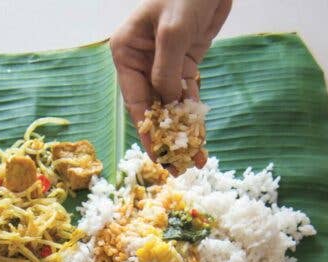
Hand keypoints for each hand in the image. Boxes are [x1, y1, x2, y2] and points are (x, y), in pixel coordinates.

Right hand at [111, 0, 231, 148]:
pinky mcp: (186, 63)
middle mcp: (142, 62)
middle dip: (167, 139)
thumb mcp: (172, 29)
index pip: (136, 101)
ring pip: (172, 107)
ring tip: (195, 161)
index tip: (159, 158)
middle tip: (180, 167)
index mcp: (127, 53)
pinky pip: (188, 97)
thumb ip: (167, 70)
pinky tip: (200, 140)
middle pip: (153, 110)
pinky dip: (194, 118)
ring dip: (183, 134)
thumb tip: (167, 104)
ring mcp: (164, 64)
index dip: (148, 132)